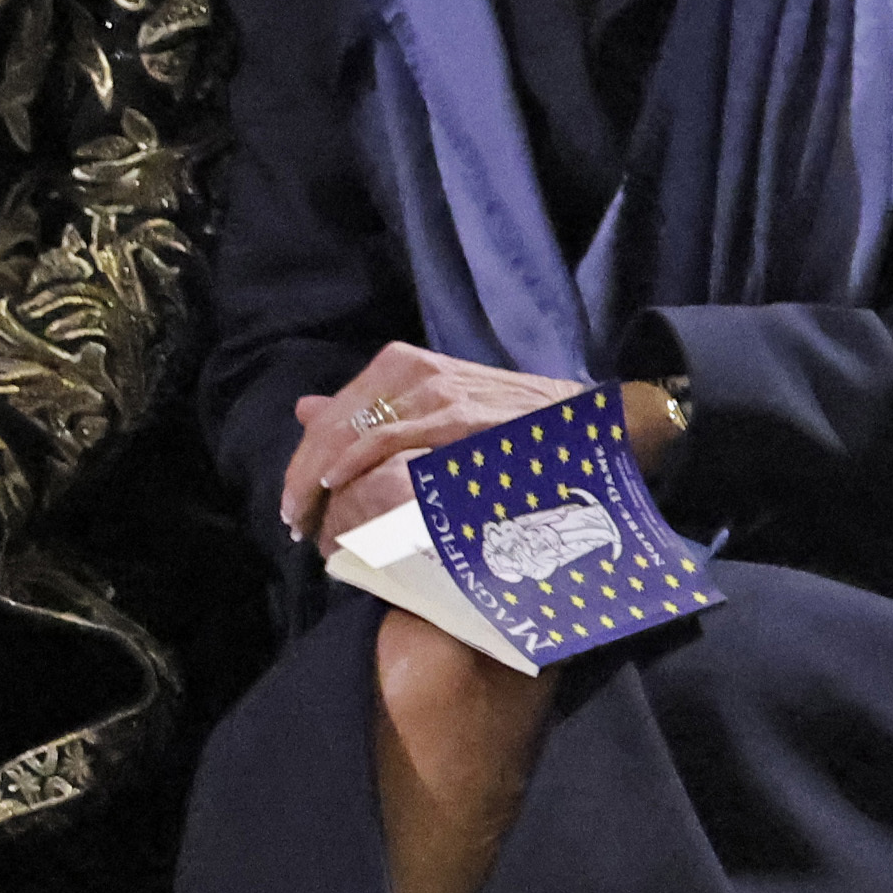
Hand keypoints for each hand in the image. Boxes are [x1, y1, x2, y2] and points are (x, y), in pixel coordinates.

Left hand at [277, 342, 596, 550]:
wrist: (599, 424)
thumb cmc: (520, 427)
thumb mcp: (440, 409)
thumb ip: (375, 411)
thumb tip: (305, 409)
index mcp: (407, 367)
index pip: (334, 412)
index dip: (305, 459)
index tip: (293, 504)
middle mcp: (416, 371)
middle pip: (335, 423)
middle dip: (303, 476)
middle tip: (294, 524)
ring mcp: (438, 391)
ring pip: (353, 433)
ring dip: (321, 483)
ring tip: (312, 525)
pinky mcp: (458, 416)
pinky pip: (388, 440)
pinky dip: (356, 468)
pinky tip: (341, 495)